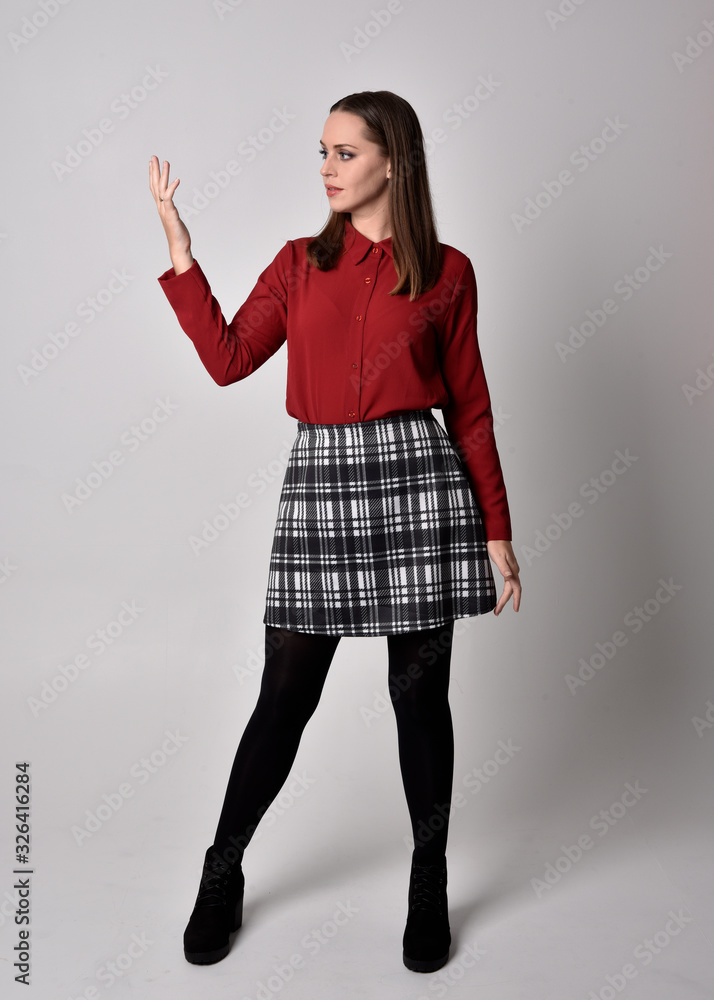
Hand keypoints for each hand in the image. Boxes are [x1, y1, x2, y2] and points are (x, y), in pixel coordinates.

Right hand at [148, 155, 192, 271]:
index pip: (154, 187)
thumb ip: (172, 212)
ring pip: (161, 188)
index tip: (151, 163)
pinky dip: (172, 188)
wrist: (179, 246)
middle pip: (155, 185)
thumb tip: (172, 209)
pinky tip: (177, 180)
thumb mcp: (174, 219)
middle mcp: (161, 207)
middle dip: (154, 170)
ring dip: (163, 174)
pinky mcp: (171, 214)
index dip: (152, 175)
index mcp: (161, 207)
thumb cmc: (178, 235)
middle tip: (154, 156)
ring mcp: (165, 210)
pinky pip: (169, 198)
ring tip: (165, 162)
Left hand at [486, 540, 520, 614]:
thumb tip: (509, 577)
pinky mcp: (508, 566)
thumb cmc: (495, 544)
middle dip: (506, 602)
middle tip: (497, 612)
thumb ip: (504, 568)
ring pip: (511, 587)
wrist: (497, 534)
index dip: (514, 601)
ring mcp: (512, 568)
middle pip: (513, 590)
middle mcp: (514, 571)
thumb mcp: (498, 557)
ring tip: (498, 606)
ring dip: (506, 597)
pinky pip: (510, 582)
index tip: (514, 610)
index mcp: (512, 570)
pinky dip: (507, 590)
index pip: (514, 590)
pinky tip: (504, 592)